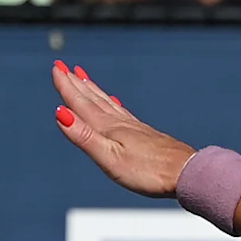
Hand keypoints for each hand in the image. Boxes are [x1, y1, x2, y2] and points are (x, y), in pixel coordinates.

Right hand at [49, 60, 192, 196]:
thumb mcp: (109, 158)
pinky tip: (114, 103)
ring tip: (82, 78)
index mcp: (108, 128)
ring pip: (106, 103)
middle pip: (93, 99)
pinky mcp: (144, 135)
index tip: (56, 68)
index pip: (81, 103)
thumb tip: (60, 113)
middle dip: (75, 83)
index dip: (66, 86)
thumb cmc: (148, 171)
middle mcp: (119, 123)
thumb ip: (85, 136)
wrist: (184, 174)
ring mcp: (133, 127)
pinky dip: (111, 104)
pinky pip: (121, 112)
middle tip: (63, 66)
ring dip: (92, 90)